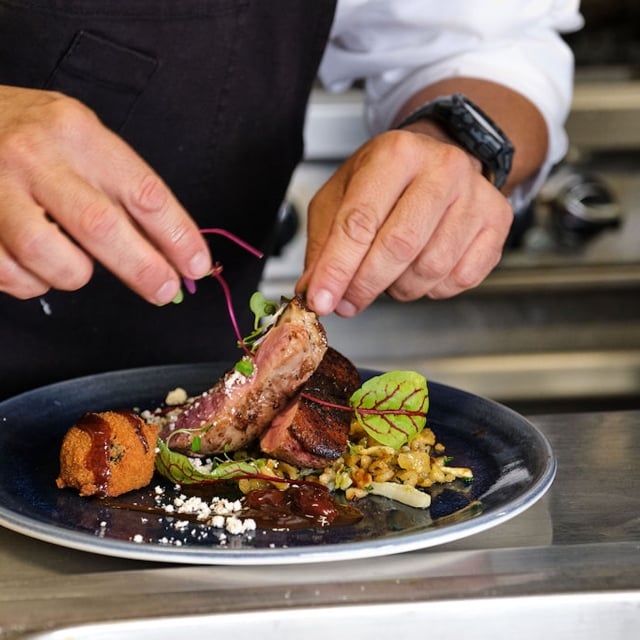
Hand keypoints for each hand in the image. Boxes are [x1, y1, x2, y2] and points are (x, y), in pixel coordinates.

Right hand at [0, 86, 211, 303]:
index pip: (143, 192)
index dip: (178, 236)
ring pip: (51, 257)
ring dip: (74, 274)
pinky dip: (33, 282)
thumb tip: (170, 249)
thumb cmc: (33, 136)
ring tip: (74, 264)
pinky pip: (13, 275)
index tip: (196, 265)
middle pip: (101, 226)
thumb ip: (121, 189)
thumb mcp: (82, 140)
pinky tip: (35, 264)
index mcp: (78, 134)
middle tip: (164, 290)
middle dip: (142, 268)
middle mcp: (36, 158)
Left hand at [297, 129, 512, 316]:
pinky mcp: (497, 222)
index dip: (338, 268)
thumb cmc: (386, 182)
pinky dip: (432, 289)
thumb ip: (324, 244)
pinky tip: (419, 269)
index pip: (360, 222)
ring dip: (399, 288)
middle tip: (347, 302)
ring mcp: (476, 195)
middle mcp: (442, 168)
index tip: (321, 300)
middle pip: (398, 247)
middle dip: (365, 285)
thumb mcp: (341, 197)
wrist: (439, 161)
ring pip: (430, 269)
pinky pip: (459, 279)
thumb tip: (314, 290)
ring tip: (388, 273)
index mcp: (396, 154)